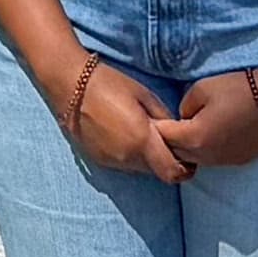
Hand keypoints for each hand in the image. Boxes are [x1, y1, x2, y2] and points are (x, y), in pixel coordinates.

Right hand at [63, 59, 188, 183]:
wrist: (69, 84)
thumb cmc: (110, 84)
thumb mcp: (144, 95)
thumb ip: (164, 118)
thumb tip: (176, 133)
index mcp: (142, 141)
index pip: (172, 173)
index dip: (184, 169)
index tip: (187, 156)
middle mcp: (127, 157)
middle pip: (157, 172)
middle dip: (166, 160)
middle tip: (166, 140)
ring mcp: (111, 161)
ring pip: (140, 169)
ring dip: (147, 157)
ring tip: (142, 134)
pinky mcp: (98, 159)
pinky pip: (123, 163)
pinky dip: (130, 154)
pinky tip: (123, 134)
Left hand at [157, 68, 257, 174]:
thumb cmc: (238, 89)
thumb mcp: (200, 90)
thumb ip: (184, 107)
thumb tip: (183, 119)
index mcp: (194, 137)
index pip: (162, 137)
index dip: (155, 127)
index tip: (148, 120)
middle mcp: (207, 155)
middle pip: (175, 154)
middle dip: (167, 142)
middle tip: (164, 128)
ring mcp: (224, 161)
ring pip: (195, 160)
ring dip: (187, 148)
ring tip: (186, 131)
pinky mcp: (239, 161)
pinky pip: (213, 160)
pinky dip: (206, 151)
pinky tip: (211, 135)